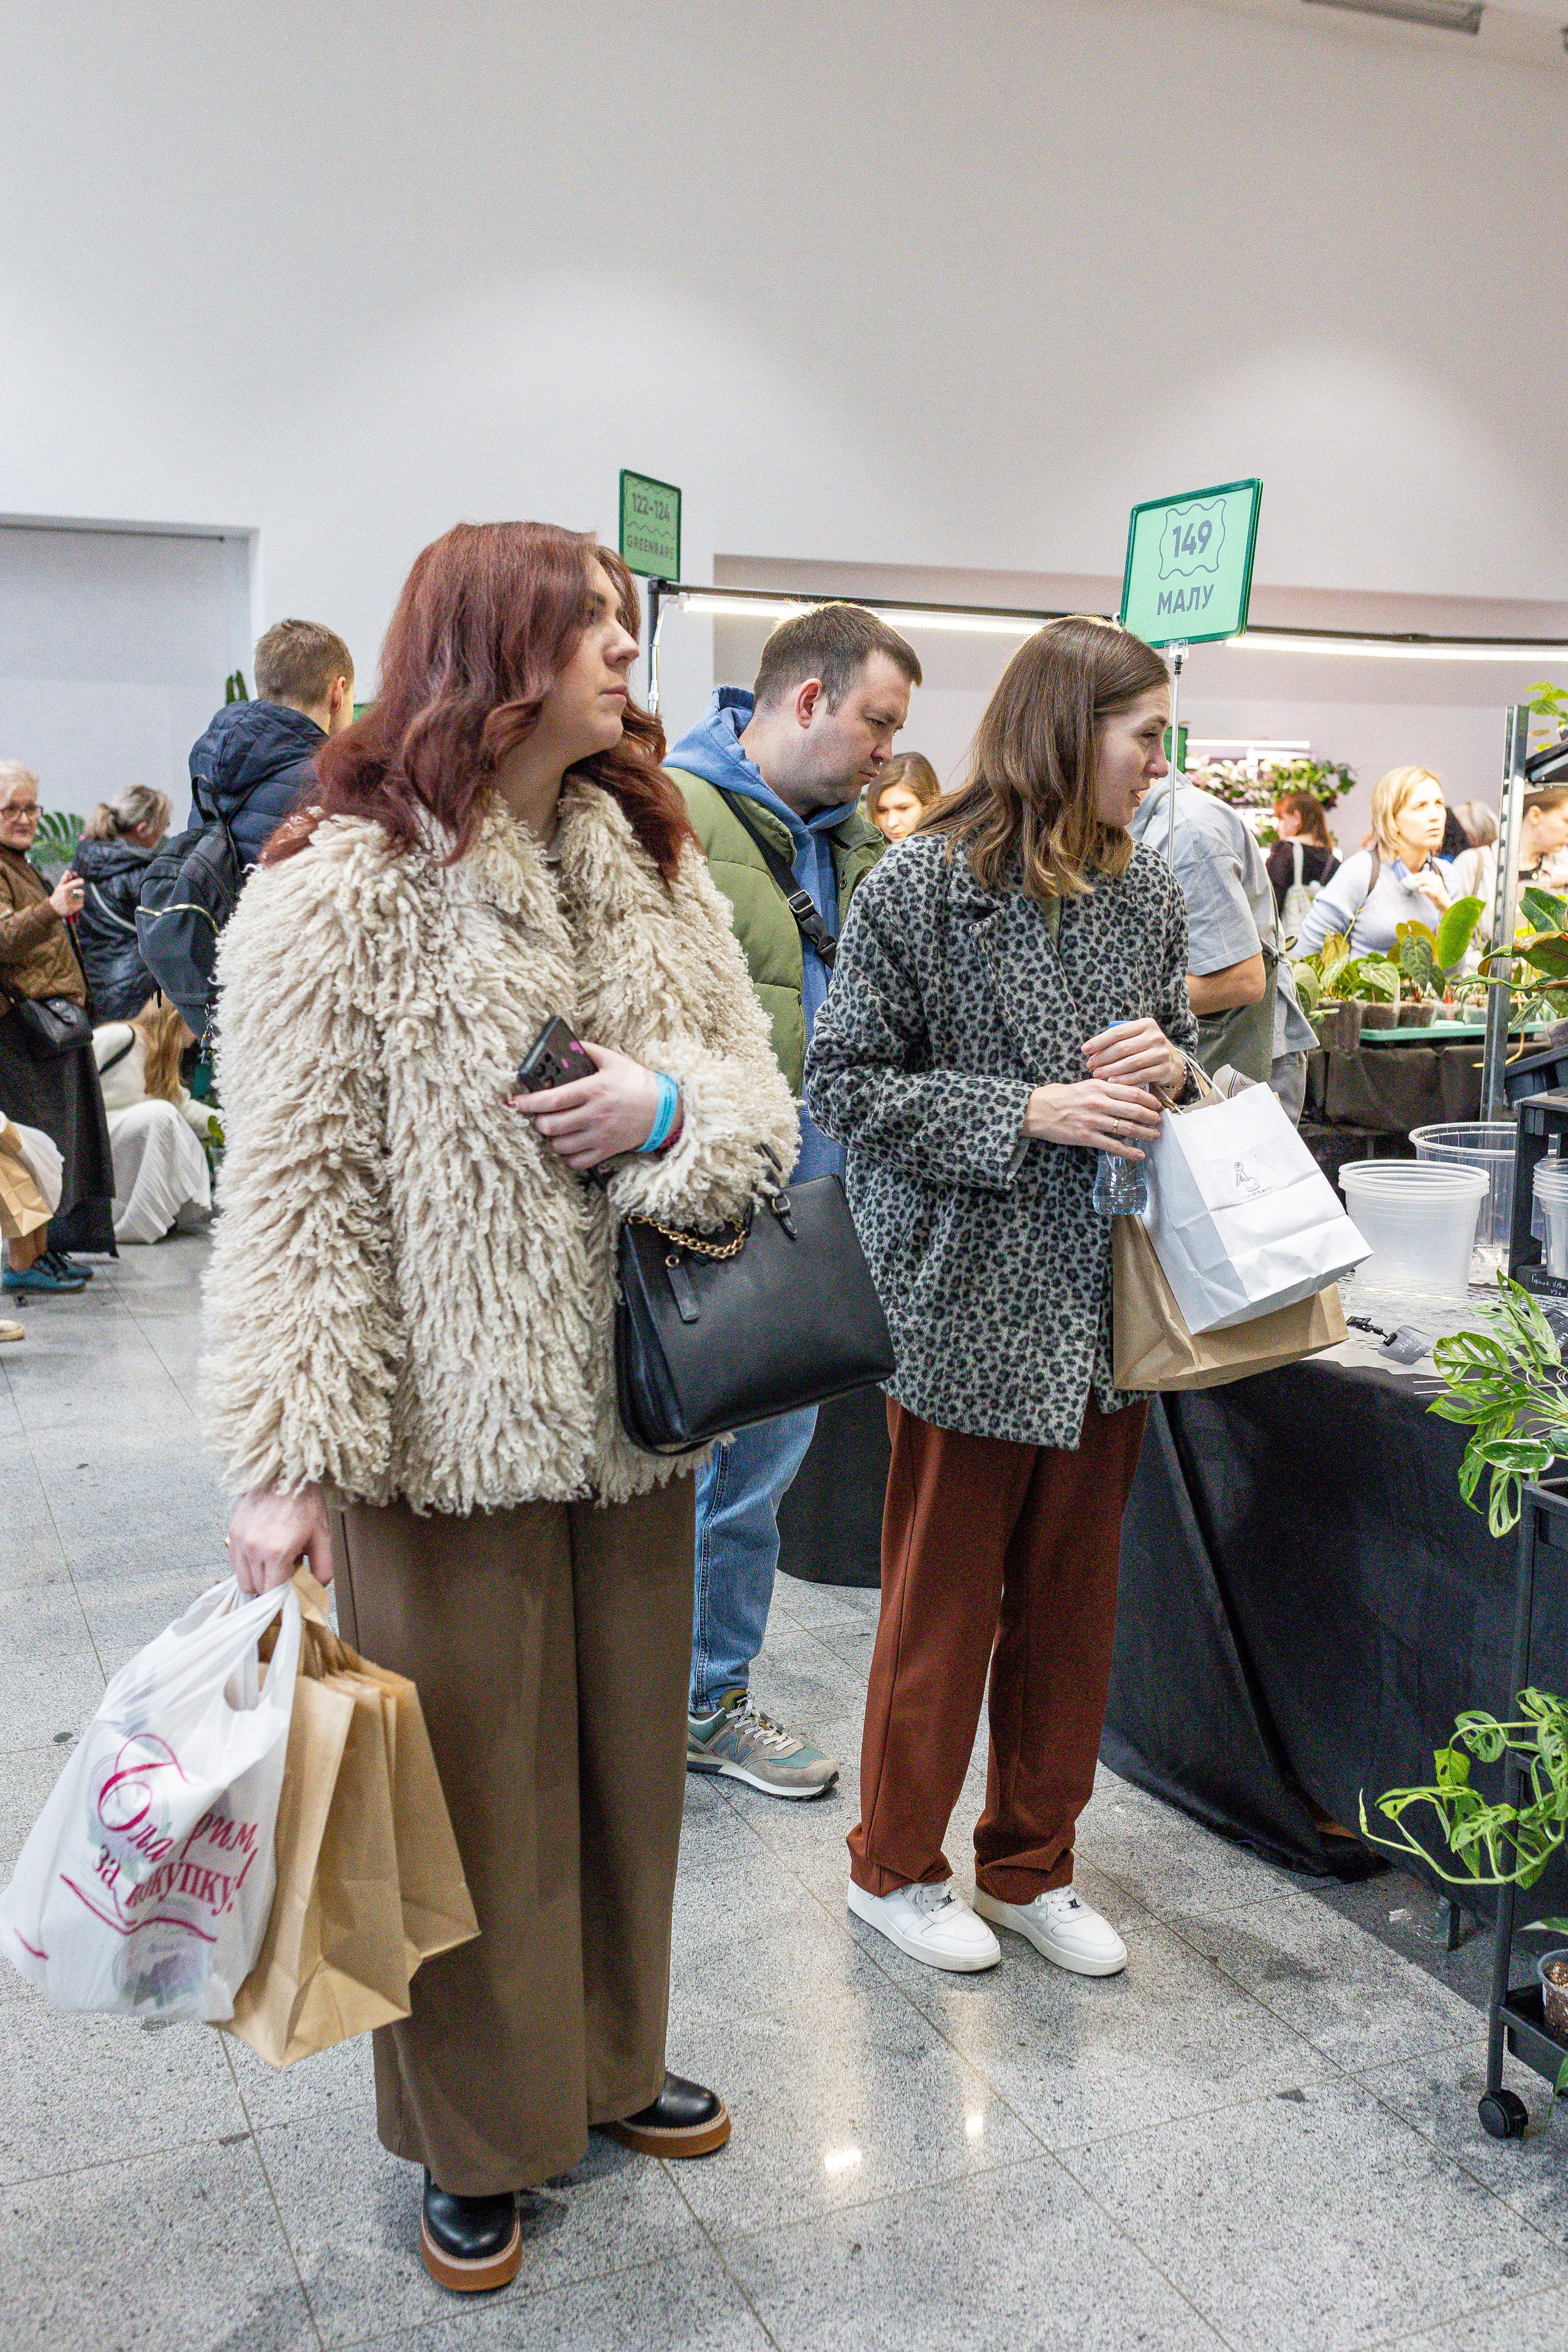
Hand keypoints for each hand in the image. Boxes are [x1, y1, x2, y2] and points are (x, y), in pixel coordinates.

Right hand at [49, 871, 83, 920]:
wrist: (53, 909)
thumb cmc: (57, 896)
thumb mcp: (59, 887)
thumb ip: (65, 879)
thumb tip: (68, 871)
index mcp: (64, 890)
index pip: (71, 885)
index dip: (77, 882)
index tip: (82, 881)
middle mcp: (67, 897)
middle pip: (80, 892)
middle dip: (80, 891)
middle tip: (75, 892)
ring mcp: (71, 904)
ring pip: (81, 898)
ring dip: (79, 897)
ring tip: (71, 899)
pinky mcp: (74, 910)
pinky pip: (81, 904)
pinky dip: (78, 903)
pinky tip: (72, 904)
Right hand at [226, 1483, 332, 1594]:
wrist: (287, 1474)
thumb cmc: (306, 1504)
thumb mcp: (323, 1537)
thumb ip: (322, 1568)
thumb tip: (315, 1588)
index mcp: (277, 1552)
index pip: (271, 1593)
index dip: (281, 1598)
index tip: (288, 1595)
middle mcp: (253, 1548)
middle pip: (257, 1588)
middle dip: (272, 1586)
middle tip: (285, 1574)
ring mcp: (239, 1540)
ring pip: (243, 1579)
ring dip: (257, 1578)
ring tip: (273, 1564)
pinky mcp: (232, 1532)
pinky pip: (235, 1562)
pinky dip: (247, 1565)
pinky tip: (261, 1554)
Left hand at [508, 1041, 666, 1170]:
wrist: (666, 1109)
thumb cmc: (638, 1082)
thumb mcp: (614, 1060)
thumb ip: (587, 1051)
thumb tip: (565, 1045)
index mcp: (594, 1090)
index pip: (552, 1099)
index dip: (528, 1102)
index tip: (514, 1102)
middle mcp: (595, 1115)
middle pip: (550, 1126)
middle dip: (538, 1121)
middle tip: (540, 1115)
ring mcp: (601, 1136)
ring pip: (559, 1146)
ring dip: (551, 1138)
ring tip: (555, 1129)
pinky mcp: (607, 1151)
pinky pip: (576, 1162)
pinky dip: (566, 1156)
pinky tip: (569, 1144)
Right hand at [1022, 1078, 1162, 1159]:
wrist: (1035, 1110)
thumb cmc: (1058, 1096)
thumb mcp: (1084, 1085)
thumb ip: (1104, 1089)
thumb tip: (1126, 1093)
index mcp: (1099, 1087)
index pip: (1133, 1092)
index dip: (1149, 1100)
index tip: (1157, 1105)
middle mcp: (1098, 1102)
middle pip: (1134, 1110)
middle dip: (1151, 1117)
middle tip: (1159, 1122)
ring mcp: (1093, 1121)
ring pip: (1127, 1128)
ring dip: (1145, 1133)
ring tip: (1154, 1136)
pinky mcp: (1085, 1137)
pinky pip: (1112, 1145)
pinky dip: (1128, 1151)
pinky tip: (1138, 1155)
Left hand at [1081, 1018, 1184, 1093]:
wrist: (1171, 1062)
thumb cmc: (1145, 1049)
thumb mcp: (1135, 1038)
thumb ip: (1118, 1040)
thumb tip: (1091, 1050)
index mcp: (1146, 1024)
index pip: (1118, 1032)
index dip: (1099, 1041)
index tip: (1085, 1049)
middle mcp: (1155, 1036)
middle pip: (1123, 1048)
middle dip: (1103, 1057)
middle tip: (1090, 1065)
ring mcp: (1161, 1053)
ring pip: (1131, 1062)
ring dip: (1111, 1070)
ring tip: (1098, 1074)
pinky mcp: (1164, 1069)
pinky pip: (1141, 1075)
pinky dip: (1125, 1079)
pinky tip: (1112, 1082)